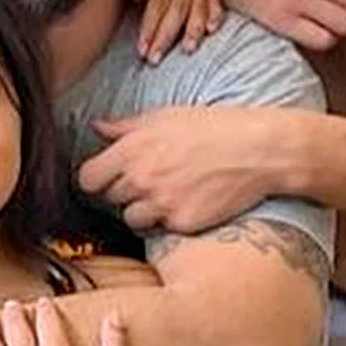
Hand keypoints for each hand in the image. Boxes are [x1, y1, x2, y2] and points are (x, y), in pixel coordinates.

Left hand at [79, 105, 306, 232]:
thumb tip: (96, 127)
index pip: (87, 178)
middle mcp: (142, 178)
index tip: (107, 177)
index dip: (96, 179)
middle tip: (150, 180)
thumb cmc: (214, 127)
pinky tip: (189, 201)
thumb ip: (126, 126)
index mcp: (132, 149)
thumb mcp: (166, 116)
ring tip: (168, 194)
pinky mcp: (182, 223)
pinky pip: (163, 229)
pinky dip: (171, 219)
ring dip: (144, 210)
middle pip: (110, 199)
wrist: (258, 150)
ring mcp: (162, 203)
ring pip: (132, 219)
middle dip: (125, 191)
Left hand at [123, 0, 222, 62]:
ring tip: (186, 50)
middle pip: (178, 8)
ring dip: (192, 31)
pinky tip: (211, 31)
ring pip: (198, 8)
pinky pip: (216, 4)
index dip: (150, 26)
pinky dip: (214, 17)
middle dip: (166, 36)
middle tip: (154, 58)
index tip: (142, 49)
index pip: (159, 0)